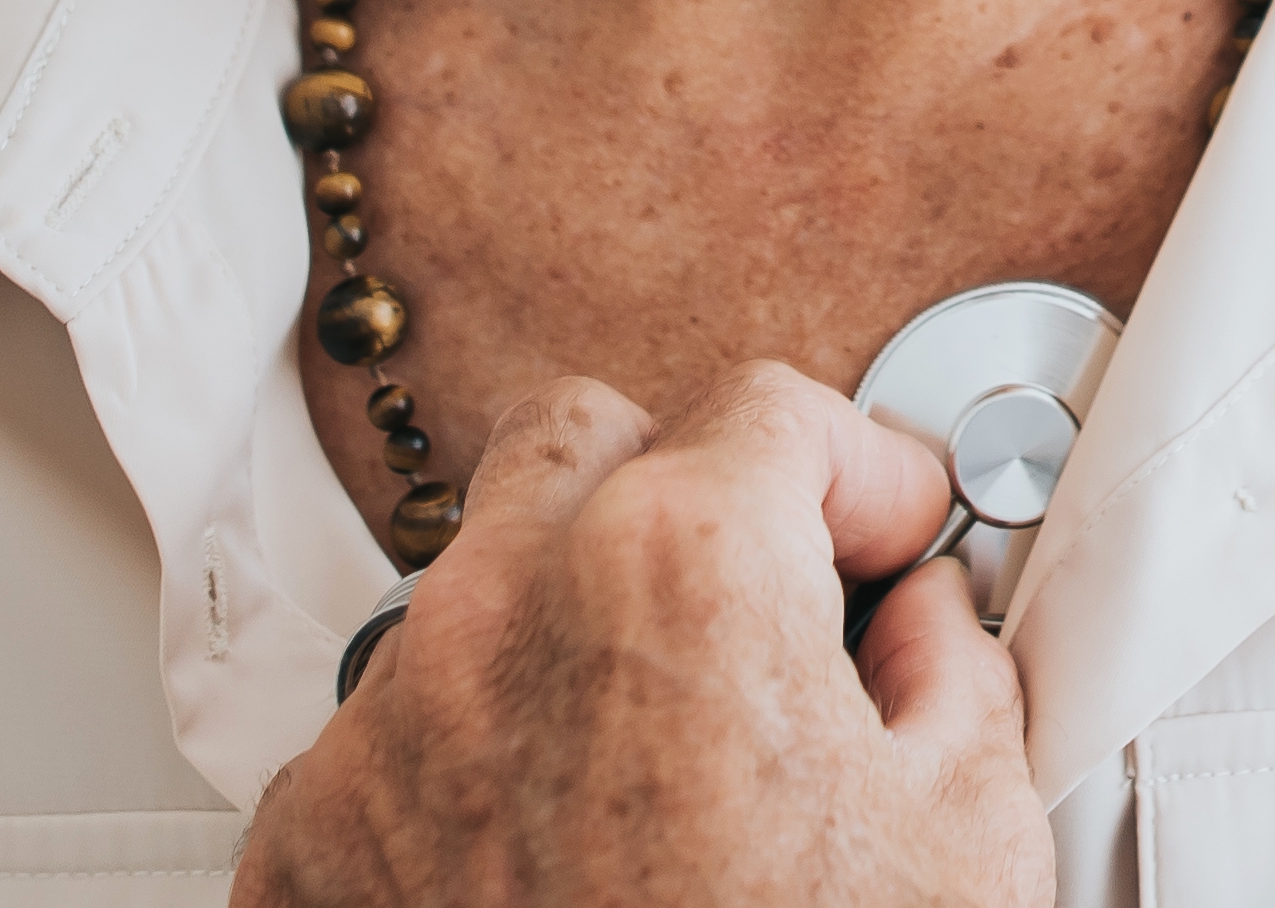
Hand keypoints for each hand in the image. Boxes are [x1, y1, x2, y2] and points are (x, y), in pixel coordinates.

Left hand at [233, 362, 1055, 907]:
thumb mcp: (971, 826)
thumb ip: (947, 668)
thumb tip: (914, 632)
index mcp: (675, 563)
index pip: (775, 411)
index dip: (866, 476)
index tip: (891, 542)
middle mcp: (495, 616)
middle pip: (588, 448)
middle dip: (686, 498)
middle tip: (773, 608)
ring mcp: (379, 739)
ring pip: (472, 594)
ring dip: (568, 635)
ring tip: (665, 761)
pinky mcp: (303, 860)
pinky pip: (389, 746)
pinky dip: (471, 773)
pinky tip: (563, 863)